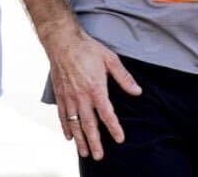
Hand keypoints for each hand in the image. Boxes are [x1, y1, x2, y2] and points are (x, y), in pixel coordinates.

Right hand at [43, 23, 140, 160]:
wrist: (63, 42)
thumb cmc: (88, 49)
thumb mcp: (110, 59)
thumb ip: (124, 77)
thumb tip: (137, 91)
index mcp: (96, 88)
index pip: (107, 114)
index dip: (114, 128)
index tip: (120, 139)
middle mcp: (81, 96)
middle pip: (89, 125)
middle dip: (94, 142)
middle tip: (99, 156)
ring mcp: (69, 97)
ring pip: (74, 124)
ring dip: (80, 140)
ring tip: (84, 152)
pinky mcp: (60, 95)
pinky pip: (63, 116)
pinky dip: (66, 128)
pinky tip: (70, 137)